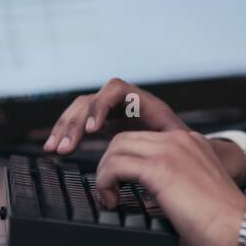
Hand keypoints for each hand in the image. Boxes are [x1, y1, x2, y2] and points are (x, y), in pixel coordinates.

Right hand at [44, 78, 187, 154]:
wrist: (191, 154)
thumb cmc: (188, 150)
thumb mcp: (179, 144)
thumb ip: (165, 144)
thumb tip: (152, 156)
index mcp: (145, 103)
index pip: (117, 90)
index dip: (101, 106)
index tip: (93, 131)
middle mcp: (126, 103)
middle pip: (93, 99)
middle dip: (75, 122)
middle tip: (64, 147)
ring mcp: (114, 112)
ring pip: (82, 110)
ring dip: (65, 127)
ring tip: (54, 149)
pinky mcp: (106, 124)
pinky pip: (81, 121)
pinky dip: (67, 133)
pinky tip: (55, 147)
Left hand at [93, 129, 245, 245]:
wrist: (240, 229)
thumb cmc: (223, 222)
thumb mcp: (196, 189)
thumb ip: (175, 180)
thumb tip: (147, 195)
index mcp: (190, 143)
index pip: (144, 138)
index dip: (125, 160)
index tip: (119, 182)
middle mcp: (180, 140)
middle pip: (126, 138)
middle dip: (109, 164)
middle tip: (109, 190)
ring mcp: (170, 150)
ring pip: (117, 147)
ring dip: (105, 173)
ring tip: (110, 197)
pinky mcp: (160, 168)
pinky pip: (116, 165)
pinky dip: (105, 182)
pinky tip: (113, 200)